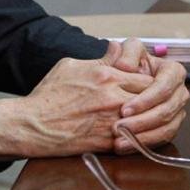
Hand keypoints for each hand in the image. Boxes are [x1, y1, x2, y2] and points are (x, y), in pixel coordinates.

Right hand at [0, 57, 154, 159]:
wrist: (35, 124)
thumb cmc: (50, 94)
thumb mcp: (71, 65)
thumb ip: (100, 59)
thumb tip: (117, 48)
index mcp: (106, 76)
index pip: (146, 77)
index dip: (150, 83)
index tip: (146, 86)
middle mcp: (113, 96)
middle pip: (151, 97)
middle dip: (154, 100)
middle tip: (154, 103)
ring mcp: (112, 120)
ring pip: (148, 119)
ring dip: (151, 119)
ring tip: (149, 119)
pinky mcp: (109, 141)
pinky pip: (136, 138)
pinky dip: (140, 136)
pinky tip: (138, 134)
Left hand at [103, 38, 188, 153]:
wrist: (128, 77)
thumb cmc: (130, 61)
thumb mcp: (128, 51)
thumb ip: (127, 54)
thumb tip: (125, 66)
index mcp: (173, 71)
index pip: (163, 88)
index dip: (145, 100)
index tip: (124, 109)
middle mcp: (179, 92)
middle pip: (166, 110)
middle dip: (142, 121)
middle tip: (120, 127)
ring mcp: (177, 110)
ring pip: (166, 128)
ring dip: (143, 136)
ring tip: (120, 142)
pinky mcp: (171, 125)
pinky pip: (162, 138)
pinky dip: (144, 144)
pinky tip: (126, 146)